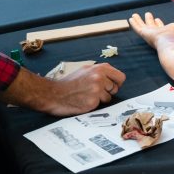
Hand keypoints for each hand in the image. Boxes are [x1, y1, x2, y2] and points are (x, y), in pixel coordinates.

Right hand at [1, 63, 126, 116]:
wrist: (53, 93)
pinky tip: (83, 101)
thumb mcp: (85, 70)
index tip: (112, 86)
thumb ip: (101, 72)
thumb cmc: (68, 83)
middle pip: (116, 88)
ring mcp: (96, 90)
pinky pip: (100, 105)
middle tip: (95, 92)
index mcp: (100, 68)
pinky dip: (94, 105)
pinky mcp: (92, 101)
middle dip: (108, 92)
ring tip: (86, 96)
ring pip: (108, 98)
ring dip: (100, 99)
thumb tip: (114, 78)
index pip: (121, 77)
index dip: (117, 83)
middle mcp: (100, 77)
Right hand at [129, 11, 173, 46]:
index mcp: (164, 33)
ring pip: (142, 26)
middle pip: (151, 26)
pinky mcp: (143, 33)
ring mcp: (149, 34)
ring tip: (134, 15)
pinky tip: (131, 18)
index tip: (157, 19)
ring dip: (139, 20)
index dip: (159, 23)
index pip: (160, 27)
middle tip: (147, 14)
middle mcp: (156, 34)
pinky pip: (137, 27)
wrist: (168, 41)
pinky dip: (134, 23)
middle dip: (149, 20)